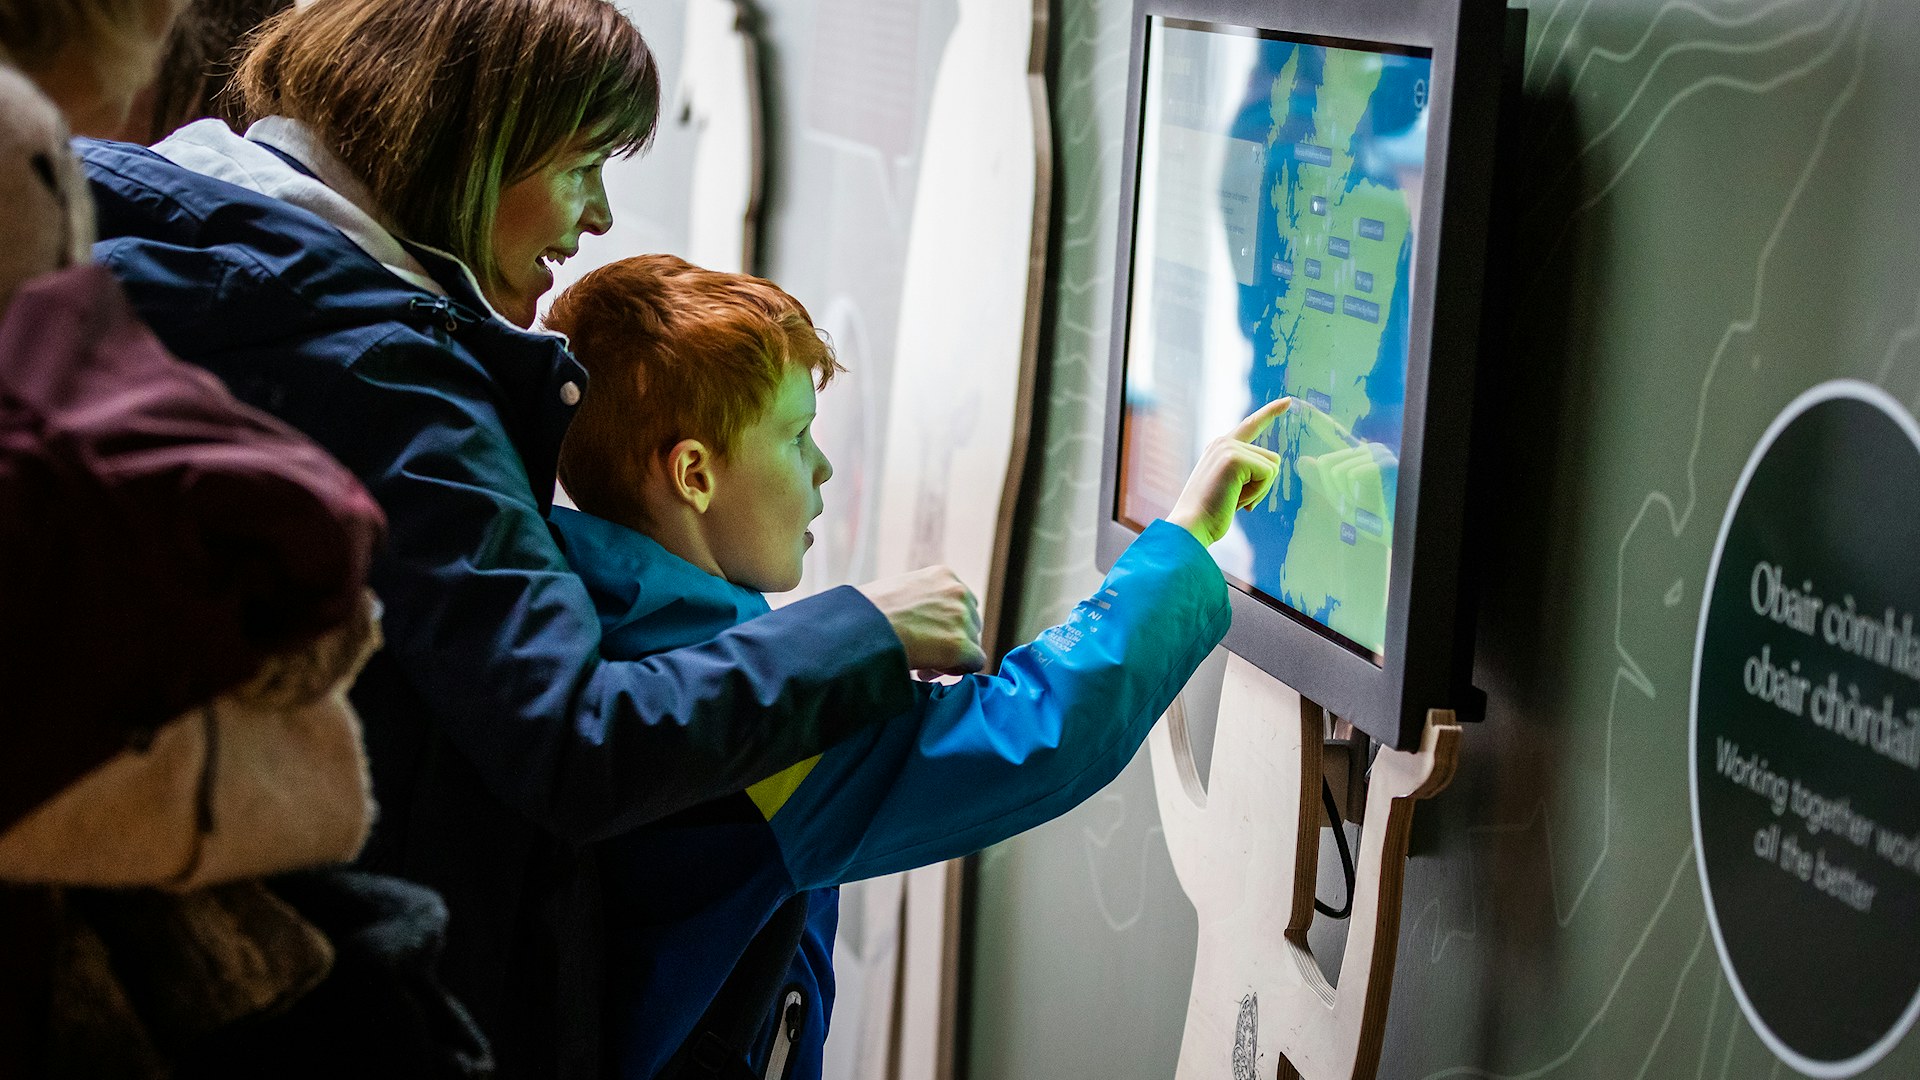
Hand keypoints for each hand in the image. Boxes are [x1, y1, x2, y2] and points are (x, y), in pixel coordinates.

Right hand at [856, 565, 985, 674]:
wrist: (859, 629)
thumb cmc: (866, 613)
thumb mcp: (898, 590)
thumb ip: (922, 600)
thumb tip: (926, 622)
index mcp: (943, 575)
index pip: (960, 602)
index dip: (945, 624)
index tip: (926, 636)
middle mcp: (958, 592)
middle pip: (970, 622)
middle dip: (950, 638)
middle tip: (926, 653)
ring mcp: (961, 618)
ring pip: (972, 643)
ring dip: (953, 655)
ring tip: (925, 663)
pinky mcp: (960, 644)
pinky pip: (975, 662)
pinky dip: (957, 670)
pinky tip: (932, 671)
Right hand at [1167, 398, 1288, 546]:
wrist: (1191, 525)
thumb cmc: (1210, 513)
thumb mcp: (1230, 486)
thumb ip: (1246, 472)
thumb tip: (1271, 469)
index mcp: (1220, 447)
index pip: (1251, 425)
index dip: (1270, 413)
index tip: (1288, 401)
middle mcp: (1223, 442)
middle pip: (1271, 458)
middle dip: (1262, 485)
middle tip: (1236, 500)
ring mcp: (1228, 448)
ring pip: (1272, 466)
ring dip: (1261, 490)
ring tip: (1234, 499)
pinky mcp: (1235, 459)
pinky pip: (1268, 474)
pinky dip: (1258, 493)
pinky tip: (1236, 499)